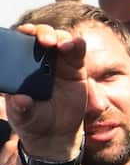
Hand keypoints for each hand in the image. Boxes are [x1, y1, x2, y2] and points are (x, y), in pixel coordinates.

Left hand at [6, 24, 87, 159]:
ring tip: (61, 45)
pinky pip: (77, 51)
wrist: (56, 132)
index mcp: (19, 66)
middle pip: (38, 35)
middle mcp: (38, 59)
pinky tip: (76, 44)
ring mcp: (58, 62)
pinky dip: (77, 44)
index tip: (23, 34)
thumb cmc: (34, 119)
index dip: (20, 34)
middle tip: (44, 42)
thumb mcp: (23, 117)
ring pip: (58, 39)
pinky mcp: (76, 67)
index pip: (17, 42)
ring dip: (59, 37)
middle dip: (41, 33)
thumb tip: (20, 100)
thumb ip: (20, 109)